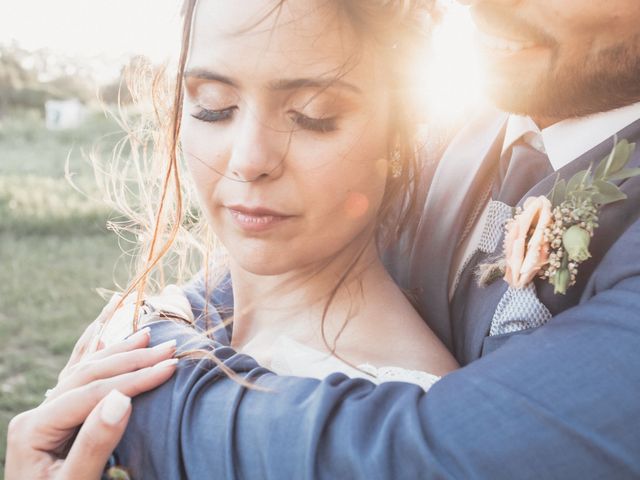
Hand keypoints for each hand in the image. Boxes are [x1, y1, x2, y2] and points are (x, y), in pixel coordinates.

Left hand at [5, 310, 177, 478]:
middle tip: (170, 349)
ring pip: (85, 372)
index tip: (171, 368)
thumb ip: (95, 443)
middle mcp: (36, 415)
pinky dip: (98, 359)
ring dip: (120, 354)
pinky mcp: (56, 422)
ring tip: (149, 337)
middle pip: (89, 375)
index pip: (92, 392)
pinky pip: (79, 381)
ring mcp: (44, 416)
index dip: (134, 378)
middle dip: (132, 360)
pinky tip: (108, 341)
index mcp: (33, 428)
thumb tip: (122, 397)